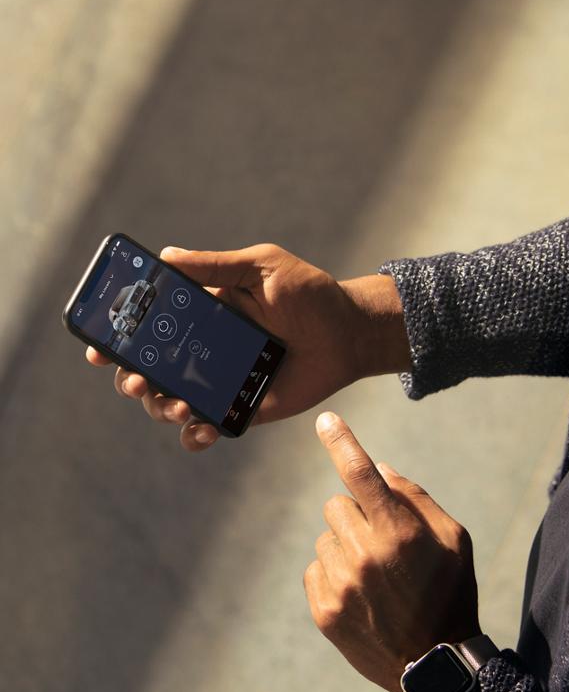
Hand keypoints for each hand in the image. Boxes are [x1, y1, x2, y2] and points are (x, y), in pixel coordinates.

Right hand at [86, 244, 407, 452]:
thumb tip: (165, 256)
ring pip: (168, 403)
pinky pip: (205, 429)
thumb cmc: (307, 294)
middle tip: (138, 379)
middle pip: (145, 370)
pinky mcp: (241, 409)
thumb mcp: (261, 267)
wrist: (349, 333)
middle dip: (129, 378)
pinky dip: (195, 435)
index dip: (115, 337)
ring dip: (161, 408)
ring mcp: (219, 382)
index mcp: (198, 315)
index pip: (145, 327)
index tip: (97, 346)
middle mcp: (201, 350)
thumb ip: (216, 265)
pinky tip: (202, 428)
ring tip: (180, 405)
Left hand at [304, 412, 479, 691]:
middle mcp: (365, 554)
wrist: (436, 665)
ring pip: (325, 537)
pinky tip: (360, 595)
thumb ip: (416, 499)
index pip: (361, 473)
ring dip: (344, 546)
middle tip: (382, 543)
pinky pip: (314, 569)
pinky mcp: (324, 610)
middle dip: (356, 515)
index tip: (325, 420)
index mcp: (399, 531)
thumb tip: (379, 468)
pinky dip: (333, 574)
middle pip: (336, 504)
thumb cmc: (451, 593)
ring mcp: (341, 584)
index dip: (341, 442)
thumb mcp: (454, 540)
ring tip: (374, 576)